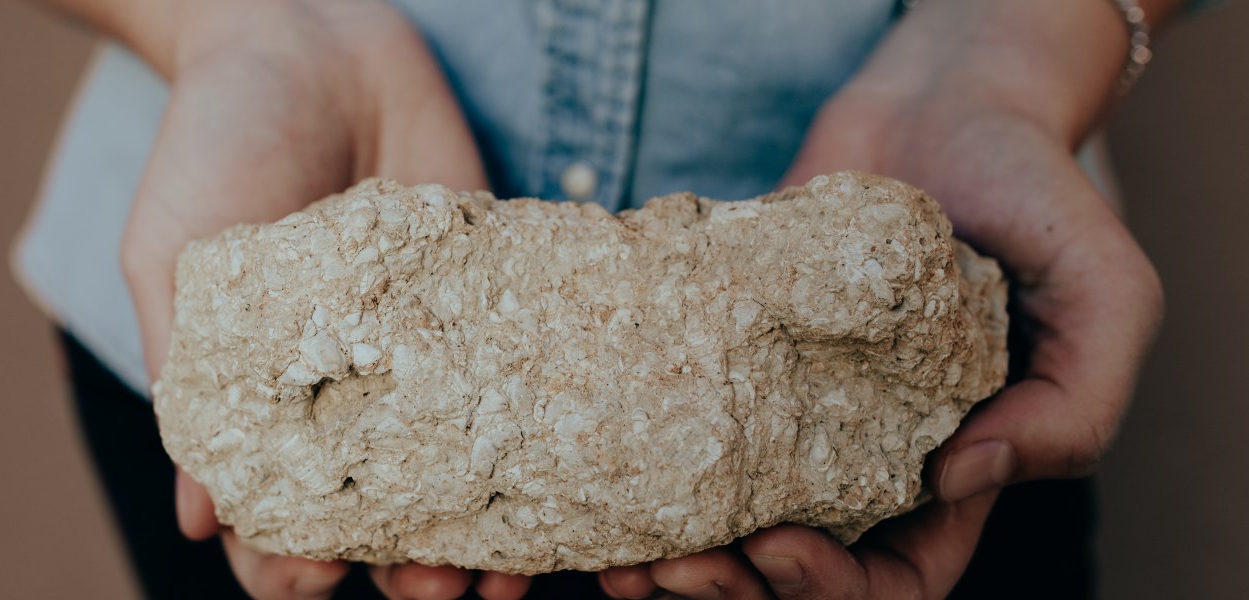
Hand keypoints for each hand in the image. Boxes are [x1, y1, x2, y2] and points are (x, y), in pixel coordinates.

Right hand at [118, 1, 527, 597]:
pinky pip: (519, 386)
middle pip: (385, 513)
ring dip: (486, 532)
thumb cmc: (218, 143)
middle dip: (409, 568)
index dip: (296, 562)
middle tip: (441, 588)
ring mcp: (429, 352)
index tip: (320, 575)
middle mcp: (354, 388)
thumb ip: (188, 378)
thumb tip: (200, 517)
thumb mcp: (174, 261)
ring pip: (464, 470)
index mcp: (266, 395)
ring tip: (508, 568)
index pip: (279, 514)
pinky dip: (540, 441)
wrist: (315, 43)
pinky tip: (564, 477)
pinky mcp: (488, 304)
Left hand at [600, 0, 1163, 596]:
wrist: (946, 101)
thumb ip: (1075, 408)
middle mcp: (861, 454)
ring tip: (623, 560)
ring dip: (676, 556)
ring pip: (724, 518)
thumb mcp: (1107, 298)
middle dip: (735, 591)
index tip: (773, 546)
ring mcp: (791, 406)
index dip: (832, 590)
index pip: (893, 579)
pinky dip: (643, 469)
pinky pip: (681, 426)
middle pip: (792, 570)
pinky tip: (603, 475)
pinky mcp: (735, 353)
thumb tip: (959, 481)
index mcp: (949, 471)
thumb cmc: (1036, 192)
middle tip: (674, 570)